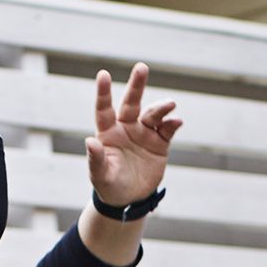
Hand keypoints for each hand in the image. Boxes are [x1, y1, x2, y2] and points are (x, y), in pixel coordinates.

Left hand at [85, 64, 180, 205]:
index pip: (104, 109)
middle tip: (142, 67)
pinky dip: (172, 124)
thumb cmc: (109, 185)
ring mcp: (144, 133)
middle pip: (132, 103)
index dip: (104, 93)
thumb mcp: (100, 175)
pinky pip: (167, 130)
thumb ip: (96, 159)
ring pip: (153, 114)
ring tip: (170, 104)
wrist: (130, 199)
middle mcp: (126, 127)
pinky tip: (176, 121)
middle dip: (137, 85)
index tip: (103, 74)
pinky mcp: (160, 143)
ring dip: (161, 108)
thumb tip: (90, 142)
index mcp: (108, 132)